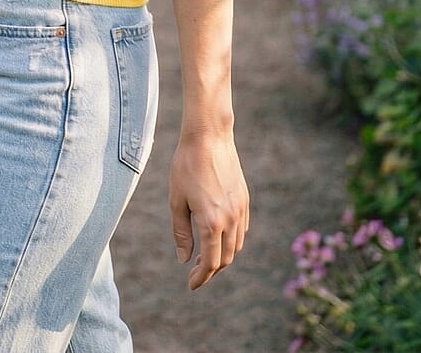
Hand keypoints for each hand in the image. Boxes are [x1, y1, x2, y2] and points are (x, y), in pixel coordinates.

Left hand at [169, 131, 249, 288]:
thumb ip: (180, 232)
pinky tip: (219, 236)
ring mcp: (240, 209)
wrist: (209, 136)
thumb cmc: (186, 165)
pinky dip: (232, 240)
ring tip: (207, 257)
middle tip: (197, 274)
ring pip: (237, 245)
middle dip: (212, 270)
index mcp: (211, 223)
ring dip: (224, 256)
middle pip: (226, 258)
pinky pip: (242, 228)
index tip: (191, 284)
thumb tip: (184, 259)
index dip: (201, 277)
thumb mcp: (176, 200)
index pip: (211, 262)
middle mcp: (230, 219)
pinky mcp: (244, 199)